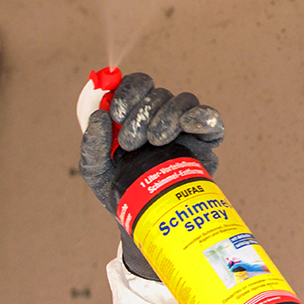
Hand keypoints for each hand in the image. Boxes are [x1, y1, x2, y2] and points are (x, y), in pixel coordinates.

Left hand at [78, 72, 225, 280]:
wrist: (143, 218)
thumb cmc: (119, 189)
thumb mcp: (95, 170)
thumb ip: (92, 144)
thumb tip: (99, 115)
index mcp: (134, 115)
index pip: (138, 85)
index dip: (129, 91)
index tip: (116, 112)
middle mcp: (159, 116)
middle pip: (159, 94)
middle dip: (142, 113)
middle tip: (130, 143)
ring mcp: (183, 129)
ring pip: (183, 102)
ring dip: (167, 116)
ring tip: (154, 142)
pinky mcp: (204, 144)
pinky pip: (211, 121)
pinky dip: (203, 117)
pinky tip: (190, 124)